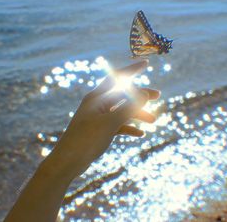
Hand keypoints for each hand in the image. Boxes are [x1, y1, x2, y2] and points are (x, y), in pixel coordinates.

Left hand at [55, 60, 159, 174]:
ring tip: (153, 121)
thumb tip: (145, 93)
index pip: (117, 77)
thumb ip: (128, 107)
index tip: (146, 63)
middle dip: (140, 95)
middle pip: (122, 95)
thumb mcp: (110, 122)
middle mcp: (97, 104)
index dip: (132, 69)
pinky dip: (128, 127)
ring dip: (137, 114)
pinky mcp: (100, 129)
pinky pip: (117, 125)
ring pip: (121, 111)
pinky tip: (140, 134)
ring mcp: (99, 117)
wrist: (69, 161)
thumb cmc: (87, 139)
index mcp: (97, 98)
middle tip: (157, 96)